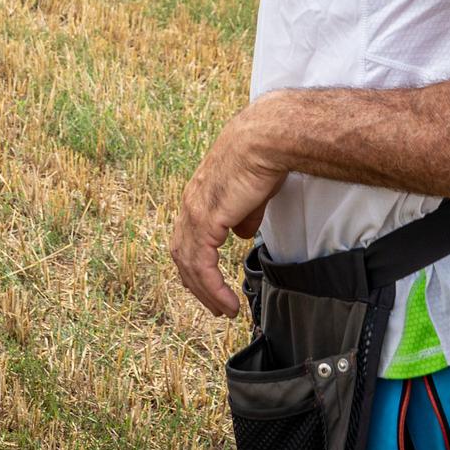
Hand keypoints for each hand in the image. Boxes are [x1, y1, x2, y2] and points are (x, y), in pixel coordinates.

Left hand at [169, 96, 289, 316]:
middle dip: (197, 286)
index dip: (196, 266)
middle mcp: (190, 205)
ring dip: (206, 293)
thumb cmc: (264, 158)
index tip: (210, 286)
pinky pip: (202, 265)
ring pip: (189, 266)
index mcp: (199, 196)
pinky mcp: (205, 220)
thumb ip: (245, 216)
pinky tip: (228, 301)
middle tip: (215, 306)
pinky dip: (212, 287)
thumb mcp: (253, 193)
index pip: (187, 239)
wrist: (266, 140)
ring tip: (225, 310)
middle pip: (182, 256)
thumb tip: (242, 235)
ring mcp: (194, 213)